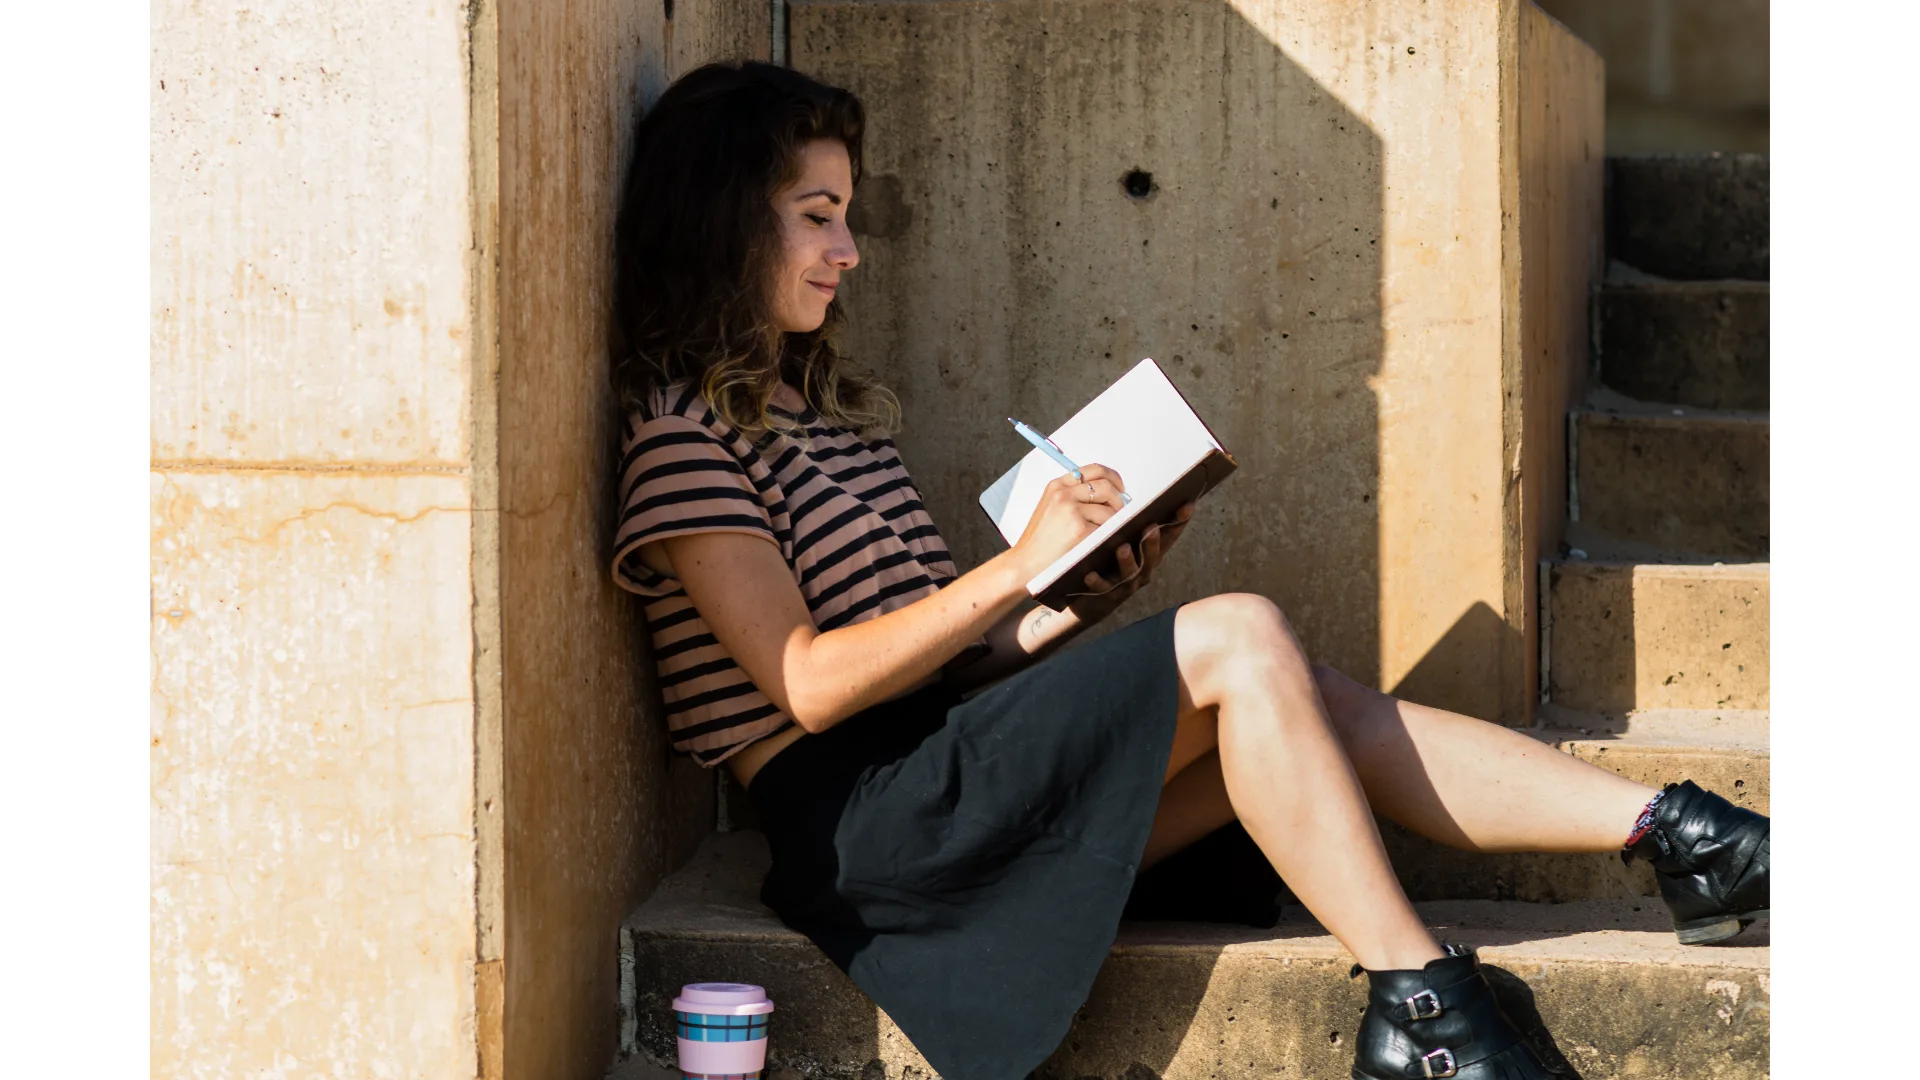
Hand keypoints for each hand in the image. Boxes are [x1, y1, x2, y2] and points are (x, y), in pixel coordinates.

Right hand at [1007, 464, 1129, 582]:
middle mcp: (1063, 494)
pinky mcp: (1080, 529)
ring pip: (1110, 509)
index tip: (1119, 488)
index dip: (1112, 477)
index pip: (1094, 470)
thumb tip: (1110, 491)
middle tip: (1119, 513)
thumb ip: (1073, 496)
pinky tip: (1099, 543)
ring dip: (1113, 522)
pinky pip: (1108, 527)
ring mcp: (1071, 511)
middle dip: (1118, 500)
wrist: (1025, 564)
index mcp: (1057, 486)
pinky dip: (1109, 535)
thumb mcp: (1050, 508)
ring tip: (1104, 533)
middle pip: (1106, 486)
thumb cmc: (1040, 541)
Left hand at [1065, 501, 1195, 626]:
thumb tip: (1150, 496)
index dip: (1179, 522)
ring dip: (1127, 561)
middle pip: (1152, 557)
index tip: (1187, 505)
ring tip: (1123, 548)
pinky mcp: (1106, 595)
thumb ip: (1139, 525)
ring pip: (1130, 573)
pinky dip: (1097, 581)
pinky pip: (1102, 588)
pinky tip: (1089, 574)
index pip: (1168, 537)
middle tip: (1152, 527)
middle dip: (1153, 542)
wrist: (1092, 601)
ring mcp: (1126, 584)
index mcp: (1149, 555)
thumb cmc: (1113, 564)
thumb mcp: (1127, 543)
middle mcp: (1142, 570)